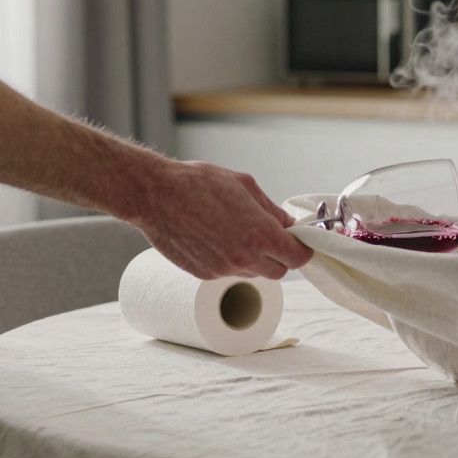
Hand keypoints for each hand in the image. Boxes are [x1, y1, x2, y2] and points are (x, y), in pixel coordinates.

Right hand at [132, 161, 311, 279]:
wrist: (155, 196)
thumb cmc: (199, 183)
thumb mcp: (244, 185)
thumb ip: (271, 209)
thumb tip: (287, 223)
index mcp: (260, 235)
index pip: (298, 258)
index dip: (301, 249)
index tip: (297, 240)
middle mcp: (244, 258)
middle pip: (279, 271)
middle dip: (280, 256)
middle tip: (269, 236)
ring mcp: (223, 270)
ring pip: (253, 273)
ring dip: (254, 259)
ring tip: (237, 232)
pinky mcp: (204, 274)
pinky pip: (229, 273)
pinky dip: (231, 261)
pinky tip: (216, 238)